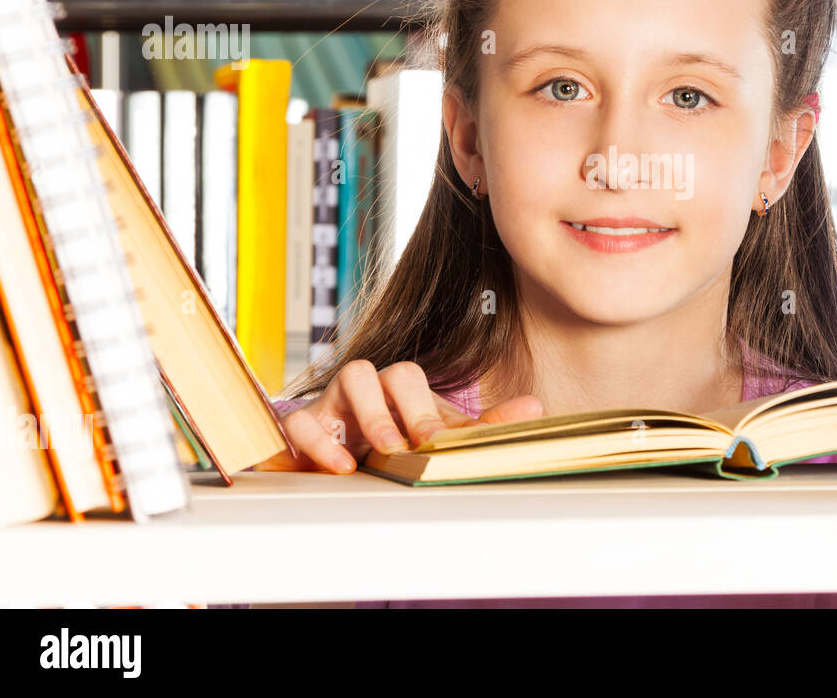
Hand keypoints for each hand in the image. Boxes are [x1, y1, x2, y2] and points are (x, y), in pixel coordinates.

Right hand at [254, 360, 543, 473]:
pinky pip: (301, 421)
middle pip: (380, 370)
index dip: (424, 408)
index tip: (434, 441)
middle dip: (396, 407)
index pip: (411, 379)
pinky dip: (317, 442)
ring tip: (380, 451)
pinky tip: (339, 466)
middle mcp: (368, 388)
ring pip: (347, 378)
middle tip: (409, 445)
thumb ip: (484, 425)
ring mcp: (334, 404)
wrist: (344, 459)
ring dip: (366, 413)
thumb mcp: (438, 437)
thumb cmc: (397, 441)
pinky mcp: (305, 427)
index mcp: (400, 388)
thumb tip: (535, 407)